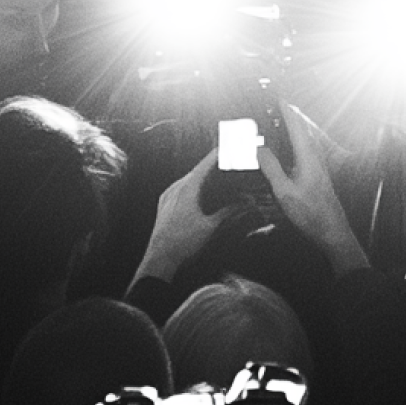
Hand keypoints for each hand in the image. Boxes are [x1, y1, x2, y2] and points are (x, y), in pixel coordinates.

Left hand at [135, 149, 233, 283]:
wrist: (159, 259)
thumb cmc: (183, 243)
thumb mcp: (211, 227)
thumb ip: (229, 212)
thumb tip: (246, 203)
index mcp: (187, 189)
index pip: (205, 164)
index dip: (218, 154)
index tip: (229, 145)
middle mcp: (175, 188)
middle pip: (197, 170)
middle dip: (213, 166)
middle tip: (228, 162)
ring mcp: (168, 195)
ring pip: (189, 179)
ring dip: (203, 177)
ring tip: (217, 176)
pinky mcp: (164, 203)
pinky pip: (181, 188)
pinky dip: (193, 186)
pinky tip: (201, 194)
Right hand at [257, 104, 368, 274]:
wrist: (332, 230)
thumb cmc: (311, 213)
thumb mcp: (284, 191)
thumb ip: (271, 167)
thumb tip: (259, 148)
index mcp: (308, 156)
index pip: (297, 126)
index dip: (287, 111)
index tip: (279, 99)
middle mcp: (316, 158)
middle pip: (305, 129)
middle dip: (292, 116)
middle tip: (280, 106)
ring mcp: (319, 166)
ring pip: (308, 139)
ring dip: (297, 128)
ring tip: (285, 122)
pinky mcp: (319, 175)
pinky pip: (309, 150)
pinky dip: (299, 141)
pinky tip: (294, 148)